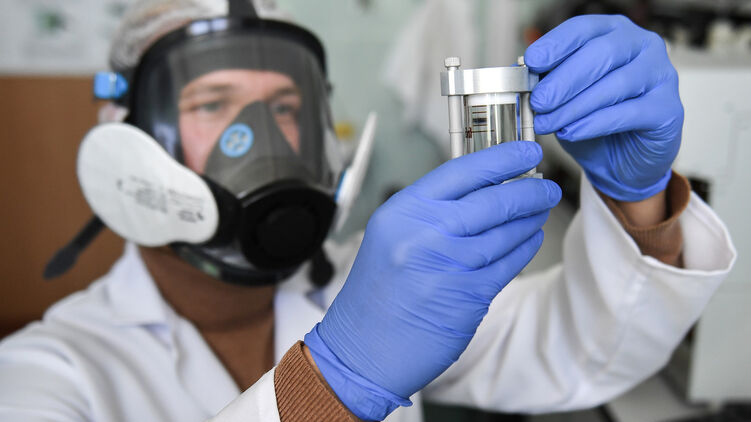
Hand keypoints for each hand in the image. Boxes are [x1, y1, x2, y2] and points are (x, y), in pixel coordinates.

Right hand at [304, 142, 560, 419]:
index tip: (526, 151)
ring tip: (539, 211)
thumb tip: (482, 188)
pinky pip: (508, 264)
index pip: (462, 171)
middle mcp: (426, 233)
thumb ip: (431, 211)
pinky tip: (529, 240)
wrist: (361, 348)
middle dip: (529, 191)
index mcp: (404, 211)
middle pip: (493, 200)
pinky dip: (524, 249)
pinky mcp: (469, 296)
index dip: (502, 158)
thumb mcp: (391, 235)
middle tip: (546, 188)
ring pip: (506, 233)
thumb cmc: (375, 293)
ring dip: (529, 220)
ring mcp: (449, 265)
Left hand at [525, 14, 682, 201]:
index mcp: (614, 33)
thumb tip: (519, 73)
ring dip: (575, 106)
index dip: (556, 44)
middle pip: (601, 53)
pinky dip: (595, 123)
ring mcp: (661, 74)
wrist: (621, 162)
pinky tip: (572, 131)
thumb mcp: (563, 98)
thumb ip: (546, 82)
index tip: (532, 62)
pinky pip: (629, 113)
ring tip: (549, 122)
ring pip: (615, 84)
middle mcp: (642, 46)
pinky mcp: (668, 108)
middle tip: (538, 101)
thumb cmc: (593, 121)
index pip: (583, 29)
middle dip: (564, 79)